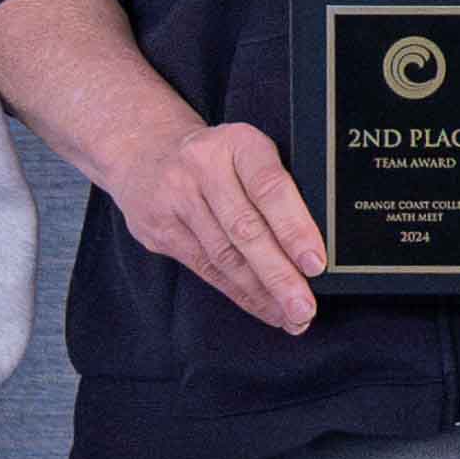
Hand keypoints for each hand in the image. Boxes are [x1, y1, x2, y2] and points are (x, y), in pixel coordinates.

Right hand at [126, 115, 329, 336]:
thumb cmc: (215, 157)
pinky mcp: (159, 229)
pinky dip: (238, 293)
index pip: (270, 188)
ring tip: (290, 316)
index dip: (295, 228)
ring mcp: (175, 199)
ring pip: (224, 256)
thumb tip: (315, 246)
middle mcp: (202, 167)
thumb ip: (276, 185)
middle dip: (279, 274)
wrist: (144, 151)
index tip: (316, 264)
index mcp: (237, 142)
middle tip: (304, 306)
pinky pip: (204, 268)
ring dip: (261, 292)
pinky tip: (263, 307)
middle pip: (245, 229)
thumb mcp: (247, 151)